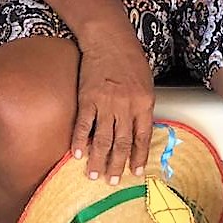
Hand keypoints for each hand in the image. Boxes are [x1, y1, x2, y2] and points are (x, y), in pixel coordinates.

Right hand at [72, 30, 154, 182]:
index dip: (138, 156)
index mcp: (144, 101)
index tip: (135, 171)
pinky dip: (79, 142)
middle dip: (118, 165)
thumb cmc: (130, 59)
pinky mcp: (88, 99)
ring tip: (94, 175)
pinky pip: (83, 126)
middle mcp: (126, 105)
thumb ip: (142, 106)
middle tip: (113, 181)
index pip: (142, 136)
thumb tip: (138, 130)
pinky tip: (77, 155)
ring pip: (102, 139)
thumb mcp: (146, 82)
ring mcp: (106, 103)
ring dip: (98, 160)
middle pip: (122, 142)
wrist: (110, 40)